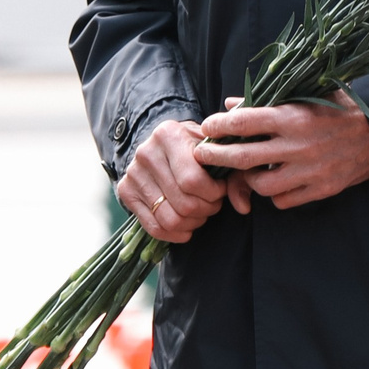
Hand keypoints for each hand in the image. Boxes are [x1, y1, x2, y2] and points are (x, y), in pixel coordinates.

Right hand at [115, 119, 223, 243]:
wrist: (163, 144)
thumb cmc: (195, 146)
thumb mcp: (215, 149)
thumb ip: (233, 173)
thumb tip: (242, 205)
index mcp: (169, 134)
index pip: (192, 180)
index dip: (213, 193)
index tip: (221, 190)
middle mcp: (146, 152)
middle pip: (183, 203)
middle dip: (205, 210)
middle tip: (212, 204)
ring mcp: (133, 173)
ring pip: (169, 219)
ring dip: (192, 223)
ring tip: (200, 213)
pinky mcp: (126, 191)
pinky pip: (153, 227)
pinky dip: (175, 234)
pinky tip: (186, 226)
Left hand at [198, 92, 368, 210]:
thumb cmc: (344, 107)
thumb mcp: (308, 94)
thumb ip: (268, 100)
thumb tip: (231, 103)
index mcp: (293, 116)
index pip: (243, 121)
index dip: (218, 125)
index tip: (207, 126)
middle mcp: (298, 145)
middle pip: (243, 156)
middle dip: (215, 155)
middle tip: (202, 154)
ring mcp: (309, 170)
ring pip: (260, 186)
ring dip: (248, 179)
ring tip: (246, 171)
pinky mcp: (321, 189)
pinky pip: (284, 201)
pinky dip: (274, 195)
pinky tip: (274, 184)